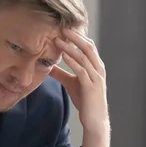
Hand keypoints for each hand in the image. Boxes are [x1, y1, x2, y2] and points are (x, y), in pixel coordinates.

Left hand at [50, 29, 110, 146]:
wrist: (94, 120)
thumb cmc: (85, 100)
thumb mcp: (71, 83)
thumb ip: (61, 73)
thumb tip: (47, 64)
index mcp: (95, 65)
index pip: (87, 45)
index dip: (76, 35)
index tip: (62, 26)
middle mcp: (98, 68)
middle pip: (88, 46)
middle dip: (74, 35)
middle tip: (61, 26)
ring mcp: (96, 77)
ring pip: (84, 56)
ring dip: (70, 46)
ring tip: (58, 38)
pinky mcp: (91, 86)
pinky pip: (82, 70)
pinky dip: (73, 61)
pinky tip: (63, 55)